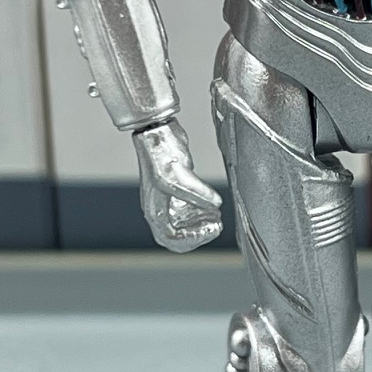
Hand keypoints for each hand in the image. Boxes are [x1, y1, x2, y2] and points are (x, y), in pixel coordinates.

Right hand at [132, 120, 223, 251]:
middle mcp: (160, 208)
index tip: (209, 229)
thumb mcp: (181, 178)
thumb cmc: (160, 155)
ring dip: (201, 224)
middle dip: (198, 233)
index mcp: (155, 210)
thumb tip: (216, 205)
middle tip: (216, 226)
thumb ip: (199, 195)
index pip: (170, 237)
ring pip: (184, 224)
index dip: (191, 238)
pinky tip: (213, 208)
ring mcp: (168, 200)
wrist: (158, 134)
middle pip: (177, 234)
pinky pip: (188, 211)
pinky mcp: (177, 190)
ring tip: (217, 219)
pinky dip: (201, 213)